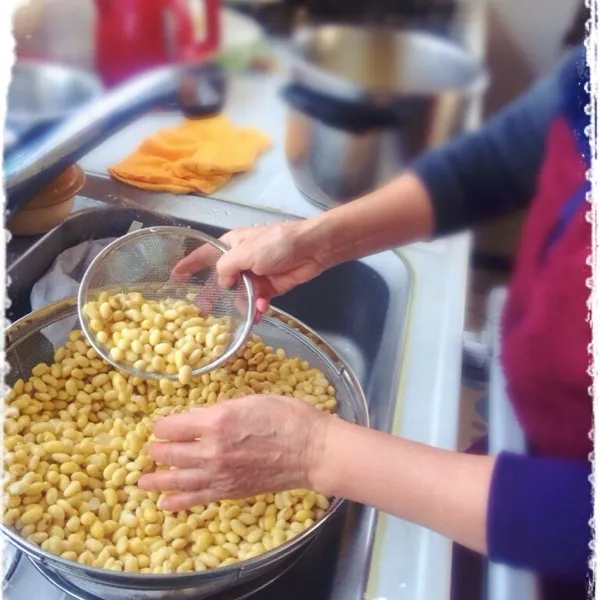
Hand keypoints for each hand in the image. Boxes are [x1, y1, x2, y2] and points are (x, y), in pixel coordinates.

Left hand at [138, 395, 331, 510]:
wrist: (312, 451)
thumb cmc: (287, 417)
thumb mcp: (251, 400)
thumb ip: (220, 409)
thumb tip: (197, 418)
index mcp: (216, 420)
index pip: (173, 426)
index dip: (163, 425)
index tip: (161, 425)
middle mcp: (212, 449)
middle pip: (171, 452)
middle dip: (158, 450)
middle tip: (151, 450)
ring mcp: (219, 473)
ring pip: (178, 479)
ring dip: (157, 480)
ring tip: (142, 482)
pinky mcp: (230, 491)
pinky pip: (197, 498)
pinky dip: (179, 502)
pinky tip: (165, 503)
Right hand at [171, 221, 327, 317]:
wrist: (312, 249)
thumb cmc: (276, 243)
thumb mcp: (245, 253)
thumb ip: (226, 269)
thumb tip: (222, 284)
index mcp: (230, 245)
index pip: (203, 255)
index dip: (188, 266)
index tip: (173, 278)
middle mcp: (240, 261)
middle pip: (221, 281)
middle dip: (214, 297)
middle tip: (203, 313)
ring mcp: (255, 275)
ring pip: (240, 295)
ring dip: (242, 306)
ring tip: (242, 316)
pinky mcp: (270, 287)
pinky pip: (258, 301)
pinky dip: (259, 307)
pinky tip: (260, 311)